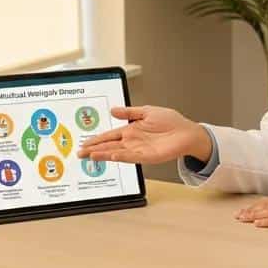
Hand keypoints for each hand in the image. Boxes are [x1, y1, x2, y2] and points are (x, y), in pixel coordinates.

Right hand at [77, 105, 210, 166]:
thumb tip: (113, 110)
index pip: (109, 135)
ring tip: (91, 155)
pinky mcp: (148, 156)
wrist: (187, 132)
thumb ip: (129, 112)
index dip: (97, 139)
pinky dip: (122, 156)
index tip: (84, 142)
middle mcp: (132, 141)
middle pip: (109, 146)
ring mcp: (139, 150)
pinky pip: (132, 157)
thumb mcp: (147, 111)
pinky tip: (112, 156)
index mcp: (131, 130)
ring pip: (117, 153)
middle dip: (94, 149)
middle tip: (80, 153)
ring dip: (104, 154)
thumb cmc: (171, 122)